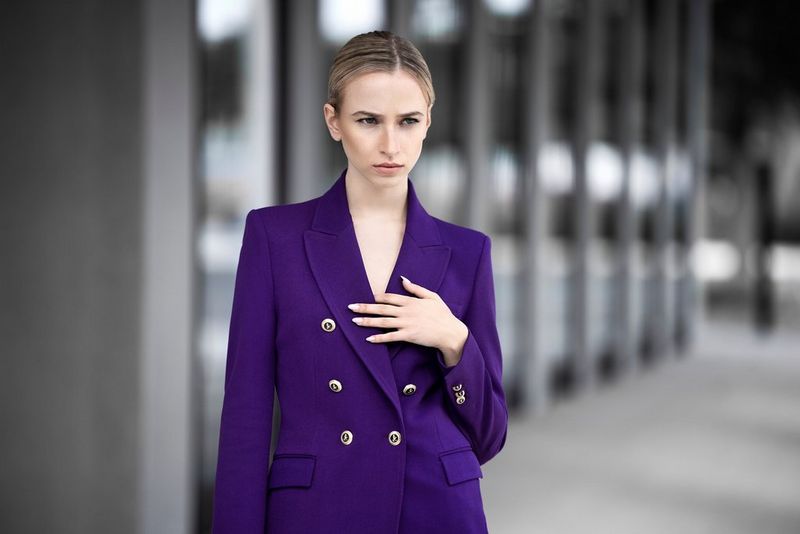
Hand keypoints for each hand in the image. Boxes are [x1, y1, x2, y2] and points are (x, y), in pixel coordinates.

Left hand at [348, 275, 468, 366]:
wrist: (451, 332)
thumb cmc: (443, 314)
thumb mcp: (432, 297)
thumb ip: (416, 289)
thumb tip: (403, 279)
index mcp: (411, 301)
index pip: (390, 297)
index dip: (377, 297)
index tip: (366, 296)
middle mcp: (406, 311)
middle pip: (382, 308)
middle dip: (365, 307)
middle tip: (350, 307)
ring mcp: (407, 324)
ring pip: (383, 322)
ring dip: (368, 321)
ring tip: (354, 321)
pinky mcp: (409, 336)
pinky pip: (391, 337)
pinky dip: (380, 338)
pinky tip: (369, 339)